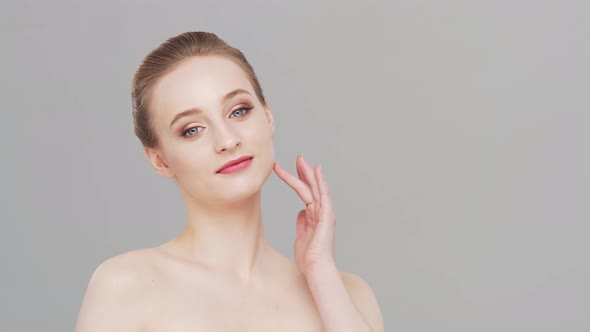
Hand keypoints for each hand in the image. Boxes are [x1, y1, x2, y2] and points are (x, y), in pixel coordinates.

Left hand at [273, 154, 335, 274]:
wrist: (316, 268)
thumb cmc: (309, 257)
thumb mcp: (301, 236)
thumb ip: (302, 222)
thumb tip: (301, 211)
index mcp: (314, 216)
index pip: (305, 193)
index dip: (297, 180)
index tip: (289, 170)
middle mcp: (321, 212)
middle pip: (311, 187)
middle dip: (303, 172)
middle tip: (298, 157)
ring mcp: (325, 213)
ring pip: (316, 188)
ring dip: (308, 173)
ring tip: (300, 159)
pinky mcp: (327, 215)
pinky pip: (324, 195)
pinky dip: (321, 182)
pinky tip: (317, 171)